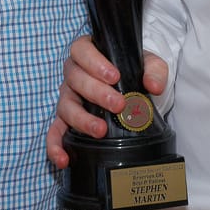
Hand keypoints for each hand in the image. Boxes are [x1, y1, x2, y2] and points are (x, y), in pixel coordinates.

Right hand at [46, 35, 168, 167]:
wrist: (133, 87)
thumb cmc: (134, 70)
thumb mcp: (149, 64)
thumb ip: (154, 71)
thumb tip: (154, 86)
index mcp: (88, 53)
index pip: (81, 50)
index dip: (94, 62)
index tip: (114, 76)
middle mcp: (73, 74)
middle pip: (75, 79)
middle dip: (96, 93)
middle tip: (118, 105)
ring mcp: (68, 98)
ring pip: (66, 106)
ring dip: (82, 120)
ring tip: (101, 130)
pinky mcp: (66, 120)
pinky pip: (55, 133)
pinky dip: (55, 146)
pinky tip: (64, 159)